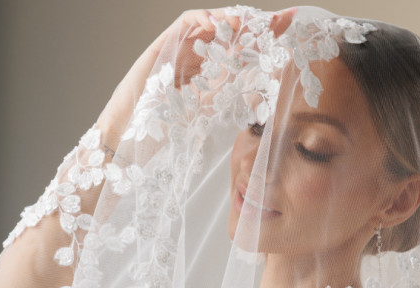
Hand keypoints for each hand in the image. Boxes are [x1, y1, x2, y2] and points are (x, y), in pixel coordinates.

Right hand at [97, 8, 296, 149]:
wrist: (134, 134)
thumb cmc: (166, 128)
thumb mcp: (207, 111)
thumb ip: (227, 98)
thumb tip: (259, 98)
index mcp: (209, 69)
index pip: (239, 48)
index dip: (261, 39)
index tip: (285, 32)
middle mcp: (197, 55)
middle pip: (229, 31)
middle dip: (254, 25)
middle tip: (279, 22)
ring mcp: (181, 48)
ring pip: (210, 23)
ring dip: (231, 20)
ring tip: (248, 25)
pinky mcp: (165, 45)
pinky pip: (186, 23)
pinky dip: (203, 21)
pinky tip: (217, 27)